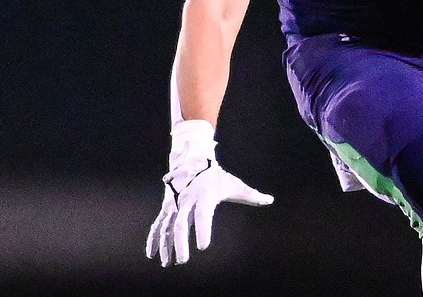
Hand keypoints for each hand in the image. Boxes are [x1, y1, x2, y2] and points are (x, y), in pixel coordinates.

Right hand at [145, 120, 272, 265]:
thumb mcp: (234, 184)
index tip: (203, 247)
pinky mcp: (167, 207)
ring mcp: (174, 204)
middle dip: (181, 243)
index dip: (203, 230)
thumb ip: (251, 195)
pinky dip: (154, 239)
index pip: (203, 216)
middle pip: (182, 224)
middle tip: (184, 260)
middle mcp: (187, 201)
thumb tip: (270, 200)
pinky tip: (152, 254)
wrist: (194, 159)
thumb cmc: (217, 176)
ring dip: (166, 245)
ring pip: (167, 227)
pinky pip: (158, 224)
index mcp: (204, 196)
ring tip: (167, 263)